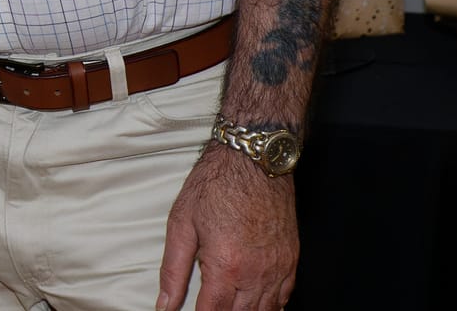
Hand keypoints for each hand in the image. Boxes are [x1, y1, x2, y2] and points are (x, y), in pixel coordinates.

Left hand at [157, 144, 298, 310]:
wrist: (253, 160)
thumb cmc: (215, 185)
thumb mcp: (181, 224)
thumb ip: (172, 270)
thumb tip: (164, 304)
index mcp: (226, 266)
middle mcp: (256, 273)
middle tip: (209, 307)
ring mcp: (278, 269)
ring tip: (229, 306)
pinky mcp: (291, 260)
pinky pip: (284, 298)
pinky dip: (270, 306)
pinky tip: (255, 304)